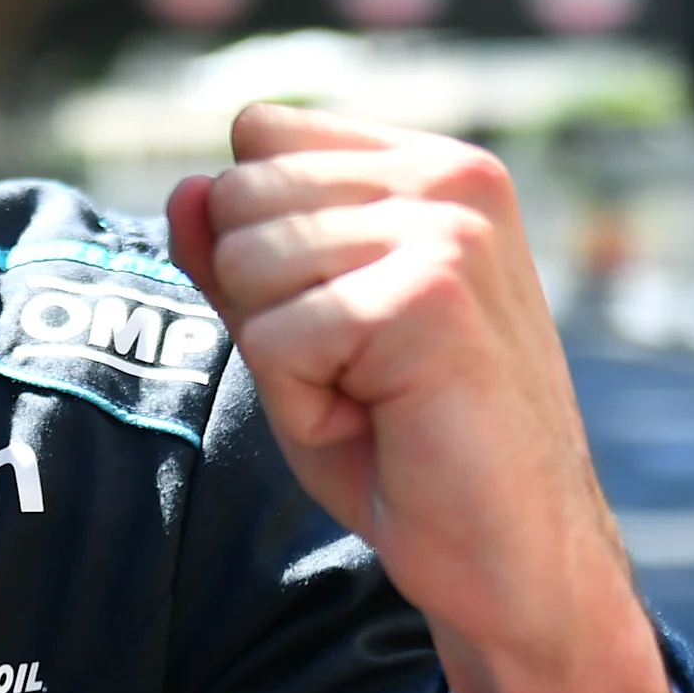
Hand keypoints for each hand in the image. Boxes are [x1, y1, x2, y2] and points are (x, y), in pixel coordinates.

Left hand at [165, 103, 672, 692]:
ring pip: (245, 262)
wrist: (510, 559)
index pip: (258, 134)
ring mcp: (446, 232)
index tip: (342, 316)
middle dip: (265, 304)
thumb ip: (237, 255)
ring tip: (373, 397)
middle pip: (235, 194)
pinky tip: (383, 424)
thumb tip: (183, 187)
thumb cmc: (406, 445)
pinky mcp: (429, 298)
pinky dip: (301, 403)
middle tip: (357, 373)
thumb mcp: (299, 333)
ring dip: (284, 359)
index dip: (260, 240)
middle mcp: (447, 179)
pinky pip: (273, 338)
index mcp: (428, 166)